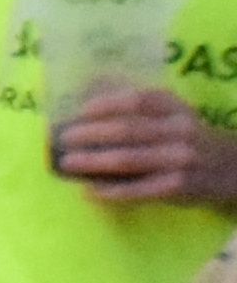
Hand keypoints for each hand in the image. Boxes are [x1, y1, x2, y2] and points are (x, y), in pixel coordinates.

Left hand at [58, 86, 236, 210]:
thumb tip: (88, 91)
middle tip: (63, 139)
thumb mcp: (172, 114)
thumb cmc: (187, 138)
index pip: (135, 101)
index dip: (103, 105)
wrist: (229, 169)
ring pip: (127, 160)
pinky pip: (136, 189)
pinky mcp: (176, 187)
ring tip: (67, 163)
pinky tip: (90, 190)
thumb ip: (139, 106)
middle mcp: (179, 131)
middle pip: (126, 130)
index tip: (79, 112)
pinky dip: (110, 190)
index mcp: (174, 109)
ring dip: (91, 162)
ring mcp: (178, 160)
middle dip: (89, 134)